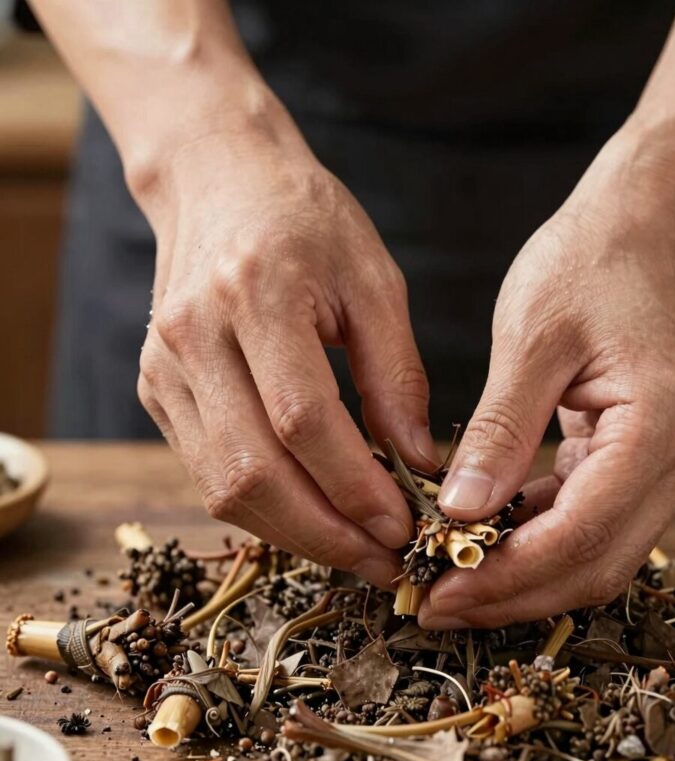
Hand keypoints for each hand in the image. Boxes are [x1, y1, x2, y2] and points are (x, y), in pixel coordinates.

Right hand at [134, 95, 438, 588]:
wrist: (218, 182)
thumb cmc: (306, 220)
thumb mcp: (373, 281)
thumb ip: (396, 375)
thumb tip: (415, 463)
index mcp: (256, 294)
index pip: (303, 422)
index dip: (357, 487)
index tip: (405, 525)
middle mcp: (193, 338)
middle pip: (254, 473)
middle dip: (326, 534)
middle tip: (384, 560)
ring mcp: (162, 369)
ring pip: (224, 488)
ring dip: (295, 533)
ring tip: (355, 548)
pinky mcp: (155, 390)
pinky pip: (208, 472)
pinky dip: (265, 507)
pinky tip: (312, 512)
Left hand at [419, 129, 674, 627]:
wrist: (640, 229)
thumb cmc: (590, 264)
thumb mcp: (531, 338)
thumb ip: (499, 430)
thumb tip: (460, 510)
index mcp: (660, 426)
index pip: (581, 536)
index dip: (505, 577)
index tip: (439, 592)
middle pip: (592, 562)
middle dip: (509, 592)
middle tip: (434, 602)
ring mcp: (665, 462)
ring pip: (592, 551)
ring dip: (519, 573)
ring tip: (448, 577)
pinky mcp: (639, 456)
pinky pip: (587, 518)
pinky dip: (533, 537)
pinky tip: (482, 536)